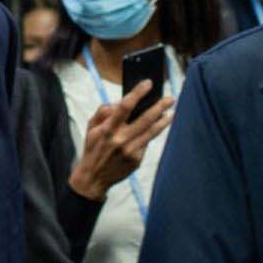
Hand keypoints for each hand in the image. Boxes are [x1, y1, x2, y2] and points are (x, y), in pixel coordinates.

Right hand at [65, 82, 172, 200]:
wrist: (93, 178)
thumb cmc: (92, 149)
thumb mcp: (90, 128)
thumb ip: (103, 112)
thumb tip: (119, 103)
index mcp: (107, 129)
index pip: (124, 106)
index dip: (137, 93)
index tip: (148, 84)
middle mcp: (120, 140)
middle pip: (145, 119)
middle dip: (160, 107)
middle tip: (170, 99)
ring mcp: (130, 151)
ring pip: (151, 132)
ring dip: (163, 121)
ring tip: (171, 112)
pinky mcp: (136, 160)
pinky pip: (146, 142)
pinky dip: (152, 134)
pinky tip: (158, 127)